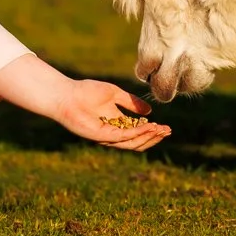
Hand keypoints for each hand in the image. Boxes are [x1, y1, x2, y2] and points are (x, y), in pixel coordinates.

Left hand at [52, 78, 169, 151]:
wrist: (67, 94)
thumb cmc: (87, 91)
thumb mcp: (115, 94)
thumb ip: (131, 103)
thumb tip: (149, 112)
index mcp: (117, 124)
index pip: (138, 133)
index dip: (153, 131)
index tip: (166, 127)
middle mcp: (113, 133)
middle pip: (138, 141)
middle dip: (154, 137)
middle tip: (168, 130)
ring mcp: (108, 137)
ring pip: (133, 143)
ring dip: (149, 137)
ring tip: (161, 129)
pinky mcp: (102, 136)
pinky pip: (123, 137)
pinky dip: (137, 133)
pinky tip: (148, 127)